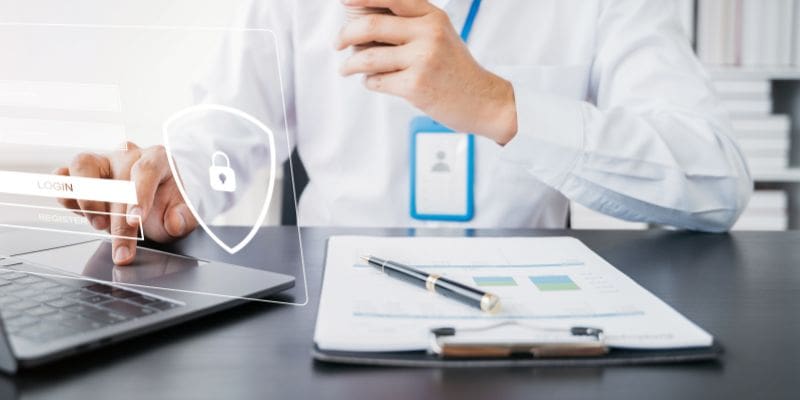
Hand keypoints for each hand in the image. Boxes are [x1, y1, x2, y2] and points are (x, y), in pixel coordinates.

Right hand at [56, 143, 197, 264]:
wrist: (152, 202)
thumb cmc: (166, 203)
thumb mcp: (183, 213)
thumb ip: (184, 219)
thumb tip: (174, 222)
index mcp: (157, 158)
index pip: (146, 171)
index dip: (139, 196)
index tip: (135, 220)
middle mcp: (127, 155)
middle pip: (116, 179)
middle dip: (117, 219)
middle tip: (122, 249)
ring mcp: (101, 162)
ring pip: (82, 165)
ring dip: (86, 198)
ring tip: (98, 224)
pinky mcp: (81, 174)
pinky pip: (63, 176)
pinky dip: (65, 192)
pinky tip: (76, 210)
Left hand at [337, 0, 517, 144]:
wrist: (482, 100)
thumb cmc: (454, 68)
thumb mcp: (438, 34)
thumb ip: (408, 24)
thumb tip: (362, 20)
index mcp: (432, 16)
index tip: (344, 1)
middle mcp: (428, 33)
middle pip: (370, 26)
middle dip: (345, 34)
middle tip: (337, 43)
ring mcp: (422, 59)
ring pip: (368, 57)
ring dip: (351, 64)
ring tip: (347, 68)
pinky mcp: (415, 86)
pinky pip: (376, 81)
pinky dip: (369, 82)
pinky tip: (374, 82)